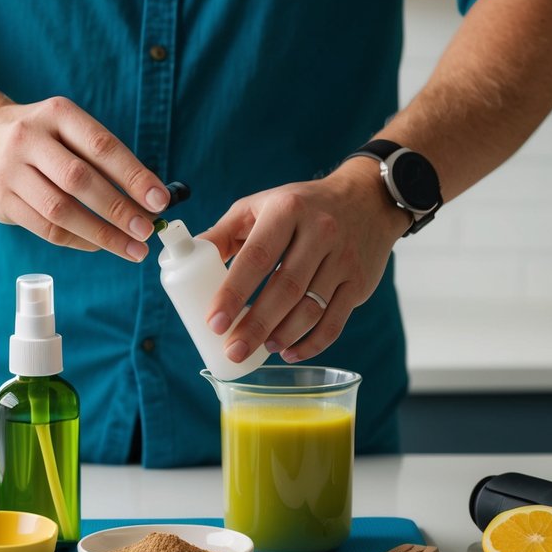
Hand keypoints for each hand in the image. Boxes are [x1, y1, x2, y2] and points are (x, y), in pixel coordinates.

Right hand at [0, 96, 168, 260]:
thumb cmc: (45, 139)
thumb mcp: (70, 130)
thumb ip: (105, 158)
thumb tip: (150, 199)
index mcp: (56, 114)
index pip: (101, 146)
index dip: (133, 176)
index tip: (160, 200)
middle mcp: (28, 139)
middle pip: (79, 180)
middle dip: (118, 209)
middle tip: (146, 231)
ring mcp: (9, 171)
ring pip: (60, 211)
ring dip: (101, 234)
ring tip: (132, 248)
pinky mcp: (0, 202)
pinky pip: (45, 229)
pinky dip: (79, 240)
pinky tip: (100, 245)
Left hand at [196, 159, 410, 363]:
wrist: (367, 199)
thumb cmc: (300, 206)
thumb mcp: (260, 205)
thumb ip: (224, 233)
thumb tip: (184, 259)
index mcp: (287, 211)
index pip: (257, 257)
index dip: (234, 293)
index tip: (215, 323)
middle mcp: (320, 232)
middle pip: (285, 288)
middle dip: (255, 325)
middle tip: (232, 349)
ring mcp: (345, 259)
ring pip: (311, 308)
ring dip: (283, 335)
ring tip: (260, 349)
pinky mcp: (361, 282)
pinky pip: (335, 321)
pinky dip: (312, 344)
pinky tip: (289, 351)